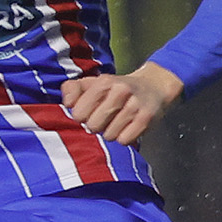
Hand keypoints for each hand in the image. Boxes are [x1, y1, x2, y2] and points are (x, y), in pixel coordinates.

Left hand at [60, 64, 182, 144]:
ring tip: (118, 121)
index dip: (82, 116)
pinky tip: (128, 127)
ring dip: (111, 132)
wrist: (154, 86)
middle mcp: (120, 91)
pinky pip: (125, 140)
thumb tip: (68, 103)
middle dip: (96, 126)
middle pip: (93, 126)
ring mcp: (135, 105)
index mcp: (104, 82)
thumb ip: (72, 89)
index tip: (90, 112)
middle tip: (105, 118)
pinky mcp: (146, 118)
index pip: (79, 113)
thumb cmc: (116, 88)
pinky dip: (124, 137)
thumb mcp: (93, 83)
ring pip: (109, 135)